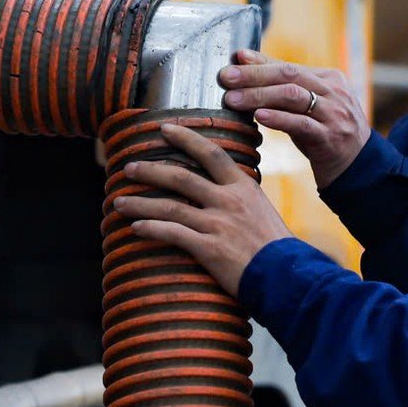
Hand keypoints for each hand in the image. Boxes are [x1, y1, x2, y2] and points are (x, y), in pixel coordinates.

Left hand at [114, 122, 294, 294]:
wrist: (289, 277)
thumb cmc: (276, 248)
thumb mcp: (263, 211)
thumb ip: (241, 199)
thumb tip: (222, 190)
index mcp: (243, 187)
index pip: (211, 153)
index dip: (186, 138)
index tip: (164, 129)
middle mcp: (228, 201)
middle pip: (181, 176)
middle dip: (150, 170)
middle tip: (128, 167)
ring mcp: (218, 224)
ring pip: (169, 207)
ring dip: (140, 203)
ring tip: (118, 202)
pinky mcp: (210, 249)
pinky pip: (172, 234)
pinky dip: (150, 230)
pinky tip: (135, 229)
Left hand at [217, 50, 369, 187]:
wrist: (357, 167)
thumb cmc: (324, 131)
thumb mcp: (309, 105)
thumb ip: (283, 84)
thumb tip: (245, 59)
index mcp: (330, 78)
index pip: (288, 65)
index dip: (259, 63)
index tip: (233, 60)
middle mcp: (334, 92)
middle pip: (289, 76)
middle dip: (254, 75)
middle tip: (226, 77)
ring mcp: (334, 114)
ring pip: (293, 96)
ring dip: (259, 95)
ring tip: (232, 99)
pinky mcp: (330, 138)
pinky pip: (301, 124)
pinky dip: (279, 118)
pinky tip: (259, 116)